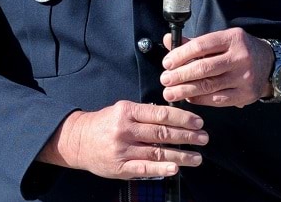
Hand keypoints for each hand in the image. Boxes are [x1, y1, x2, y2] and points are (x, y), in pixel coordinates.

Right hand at [41, 101, 206, 178]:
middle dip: (187, 136)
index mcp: (127, 112)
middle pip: (162, 133)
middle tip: (204, 138)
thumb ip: (144, 113)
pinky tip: (175, 169)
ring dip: (180, 156)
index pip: (160, 114)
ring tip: (197, 158)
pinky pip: (144, 169)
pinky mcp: (119, 167)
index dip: (182, 118)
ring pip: (157, 153)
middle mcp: (125, 130)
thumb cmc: (104, 124)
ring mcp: (122, 150)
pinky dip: (161, 170)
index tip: (198, 122)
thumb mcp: (121, 110)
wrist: (77, 141)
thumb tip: (172, 116)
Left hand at [159, 27, 272, 106]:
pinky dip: (200, 100)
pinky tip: (189, 98)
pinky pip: (218, 99)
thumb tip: (167, 40)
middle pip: (204, 68)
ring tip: (170, 93)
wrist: (270, 65)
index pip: (201, 46)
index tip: (167, 63)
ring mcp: (244, 77)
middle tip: (164, 80)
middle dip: (180, 75)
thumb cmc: (239, 50)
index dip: (181, 55)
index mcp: (232, 38)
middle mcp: (240, 57)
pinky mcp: (246, 94)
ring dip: (186, 90)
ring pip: (209, 86)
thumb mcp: (221, 40)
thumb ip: (194, 43)